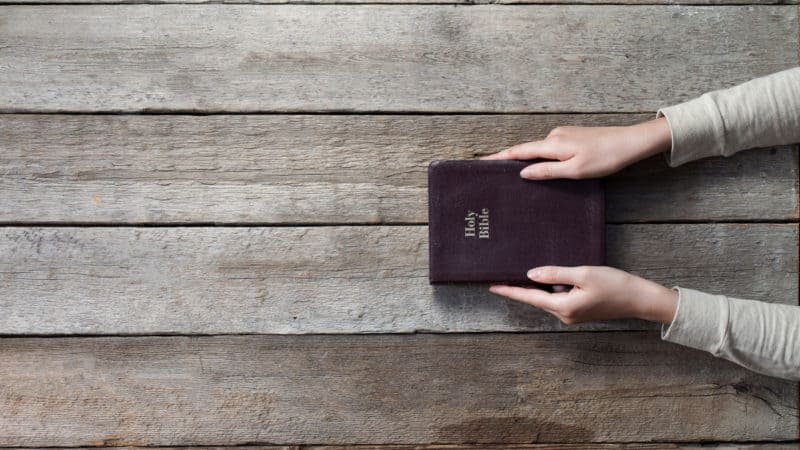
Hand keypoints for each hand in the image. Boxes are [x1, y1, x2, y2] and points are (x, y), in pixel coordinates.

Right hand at [481, 117, 671, 179]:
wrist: (630, 143)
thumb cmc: (605, 159)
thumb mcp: (574, 171)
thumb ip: (547, 171)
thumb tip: (522, 173)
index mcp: (552, 145)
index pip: (519, 152)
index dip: (499, 158)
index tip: (481, 162)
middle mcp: (554, 136)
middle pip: (527, 151)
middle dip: (510, 161)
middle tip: (494, 174)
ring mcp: (563, 135)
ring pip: (540, 151)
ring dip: (529, 161)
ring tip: (518, 177)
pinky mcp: (572, 137)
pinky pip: (550, 150)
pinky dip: (543, 158)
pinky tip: (544, 168)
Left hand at [489, 266, 677, 324]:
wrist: (639, 299)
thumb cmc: (615, 284)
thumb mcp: (583, 273)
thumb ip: (556, 274)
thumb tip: (530, 274)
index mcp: (563, 306)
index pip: (530, 297)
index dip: (510, 291)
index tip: (492, 287)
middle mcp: (564, 315)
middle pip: (536, 299)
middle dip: (520, 288)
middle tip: (501, 275)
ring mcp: (571, 315)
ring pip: (547, 298)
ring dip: (536, 287)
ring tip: (522, 272)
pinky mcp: (579, 311)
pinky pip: (558, 298)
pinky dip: (550, 288)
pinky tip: (549, 277)